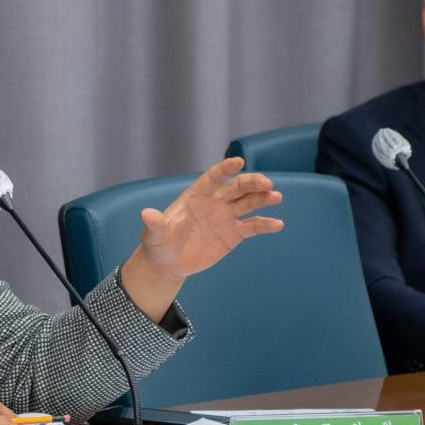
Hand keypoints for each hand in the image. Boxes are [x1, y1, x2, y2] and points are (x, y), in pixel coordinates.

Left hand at [120, 157, 283, 320]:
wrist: (169, 263)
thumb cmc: (159, 243)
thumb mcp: (154, 235)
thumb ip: (154, 224)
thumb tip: (146, 214)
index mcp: (196, 196)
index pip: (213, 178)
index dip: (224, 169)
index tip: (238, 162)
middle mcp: (214, 202)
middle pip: (236, 187)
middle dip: (252, 183)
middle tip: (267, 183)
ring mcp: (226, 217)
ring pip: (248, 202)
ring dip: (263, 198)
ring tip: (276, 196)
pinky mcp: (233, 234)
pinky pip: (252, 226)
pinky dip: (265, 224)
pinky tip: (278, 224)